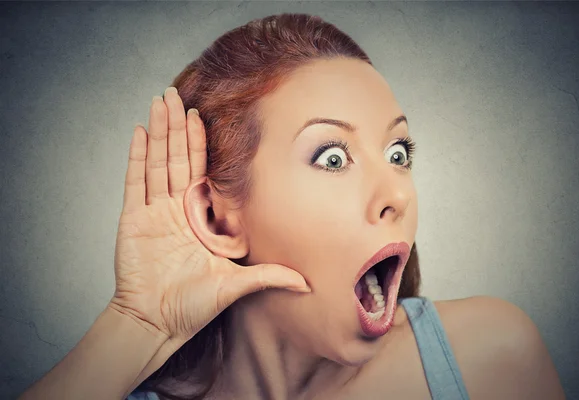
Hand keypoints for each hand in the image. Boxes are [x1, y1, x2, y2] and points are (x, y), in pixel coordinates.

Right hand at [109, 87, 309, 343]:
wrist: (156, 323)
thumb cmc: (192, 306)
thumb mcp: (236, 285)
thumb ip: (270, 277)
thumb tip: (308, 284)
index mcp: (198, 217)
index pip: (200, 171)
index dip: (200, 143)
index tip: (202, 116)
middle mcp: (176, 209)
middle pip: (177, 158)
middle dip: (177, 126)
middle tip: (177, 94)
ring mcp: (153, 212)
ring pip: (157, 162)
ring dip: (159, 131)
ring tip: (160, 101)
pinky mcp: (133, 220)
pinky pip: (135, 181)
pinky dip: (137, 156)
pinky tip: (141, 131)